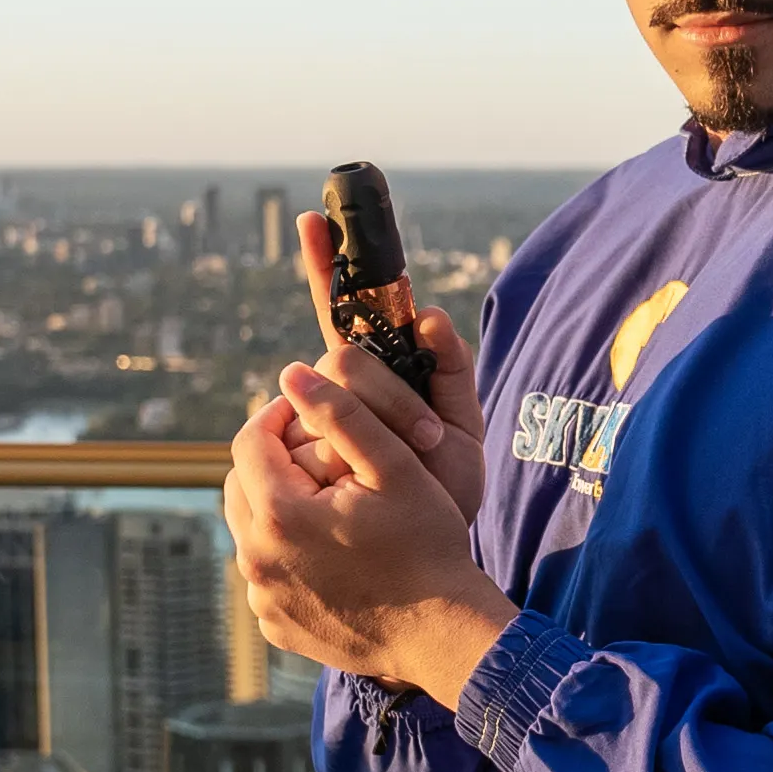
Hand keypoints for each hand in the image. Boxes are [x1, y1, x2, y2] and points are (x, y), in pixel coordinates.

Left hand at [225, 366, 517, 705]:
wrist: (442, 634)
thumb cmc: (427, 545)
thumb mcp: (395, 467)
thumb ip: (341, 414)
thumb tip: (291, 374)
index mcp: (280, 513)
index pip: (251, 440)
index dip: (278, 414)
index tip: (308, 408)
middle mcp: (257, 559)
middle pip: (239, 485)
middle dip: (271, 460)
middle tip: (315, 451)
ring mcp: (262, 598)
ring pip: (248, 530)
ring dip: (275, 506)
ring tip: (323, 499)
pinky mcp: (275, 625)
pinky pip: (264, 575)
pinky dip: (284, 554)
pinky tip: (328, 551)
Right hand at [293, 211, 489, 519]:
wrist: (431, 555)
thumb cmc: (446, 489)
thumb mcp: (465, 428)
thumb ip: (453, 370)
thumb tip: (426, 313)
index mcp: (378, 372)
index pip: (344, 309)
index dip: (327, 263)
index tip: (314, 215)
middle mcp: (340, 395)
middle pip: (341, 362)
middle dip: (390, 398)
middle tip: (426, 439)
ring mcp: (319, 428)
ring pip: (327, 403)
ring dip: (384, 430)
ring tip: (417, 462)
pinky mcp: (307, 463)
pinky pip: (315, 448)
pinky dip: (352, 463)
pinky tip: (371, 483)